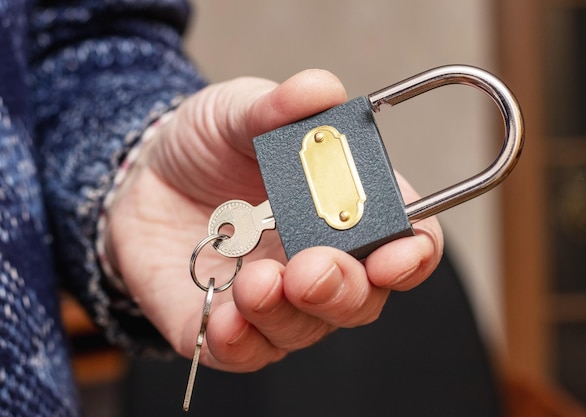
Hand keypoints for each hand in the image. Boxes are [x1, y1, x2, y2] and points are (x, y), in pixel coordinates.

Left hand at [105, 69, 443, 371]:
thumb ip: (278, 104)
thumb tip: (320, 89)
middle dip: (343, 291)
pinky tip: (227, 319)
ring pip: (305, 330)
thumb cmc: (206, 146)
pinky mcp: (224, 325)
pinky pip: (244, 352)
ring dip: (287, 314)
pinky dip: (241, 342)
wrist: (142, 177)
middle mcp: (320, 261)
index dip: (412, 254)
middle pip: (361, 299)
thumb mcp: (237, 111)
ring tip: (255, 281)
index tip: (393, 255)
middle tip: (311, 269)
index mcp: (343, 209)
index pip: (404, 241)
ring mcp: (276, 300)